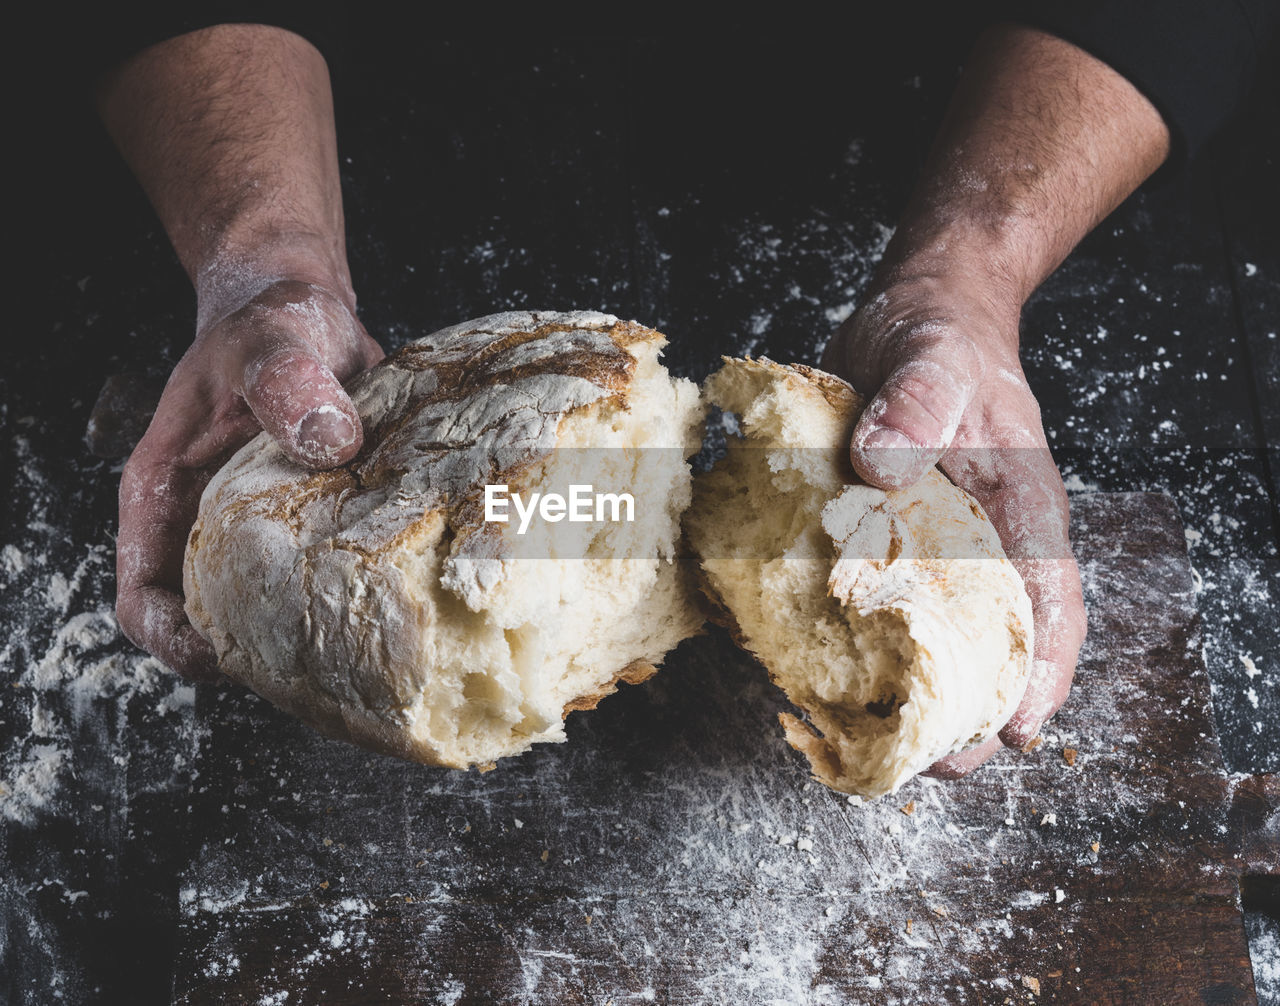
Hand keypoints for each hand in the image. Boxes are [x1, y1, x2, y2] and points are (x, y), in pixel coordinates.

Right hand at [116, 279, 383, 678]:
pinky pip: (322, 582)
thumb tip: (328, 438)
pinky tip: (395, 596)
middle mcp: (206, 526)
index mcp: (166, 494)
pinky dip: (352, 596)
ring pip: (270, 614)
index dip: (178, 643)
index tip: (234, 656)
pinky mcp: (311, 530)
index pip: (145, 600)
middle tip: (324, 662)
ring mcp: (259, 534)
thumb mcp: (270, 340)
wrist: (309, 319)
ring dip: (310, 632)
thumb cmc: (269, 327)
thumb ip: (287, 379)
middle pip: (212, 624)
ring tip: (365, 640)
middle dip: (258, 655)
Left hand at [821, 270, 1086, 775]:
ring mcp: (937, 545)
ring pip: (940, 635)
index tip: (1018, 729)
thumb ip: (913, 406)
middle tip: (937, 767)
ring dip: (917, 692)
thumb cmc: (941, 338)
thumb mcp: (931, 359)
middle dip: (974, 710)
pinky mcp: (887, 540)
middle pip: (997, 641)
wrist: (914, 317)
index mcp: (1019, 507)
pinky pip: (881, 603)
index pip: (1050, 601)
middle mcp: (985, 539)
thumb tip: (878, 470)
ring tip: (882, 748)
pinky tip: (826, 677)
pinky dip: (861, 643)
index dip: (1041, 672)